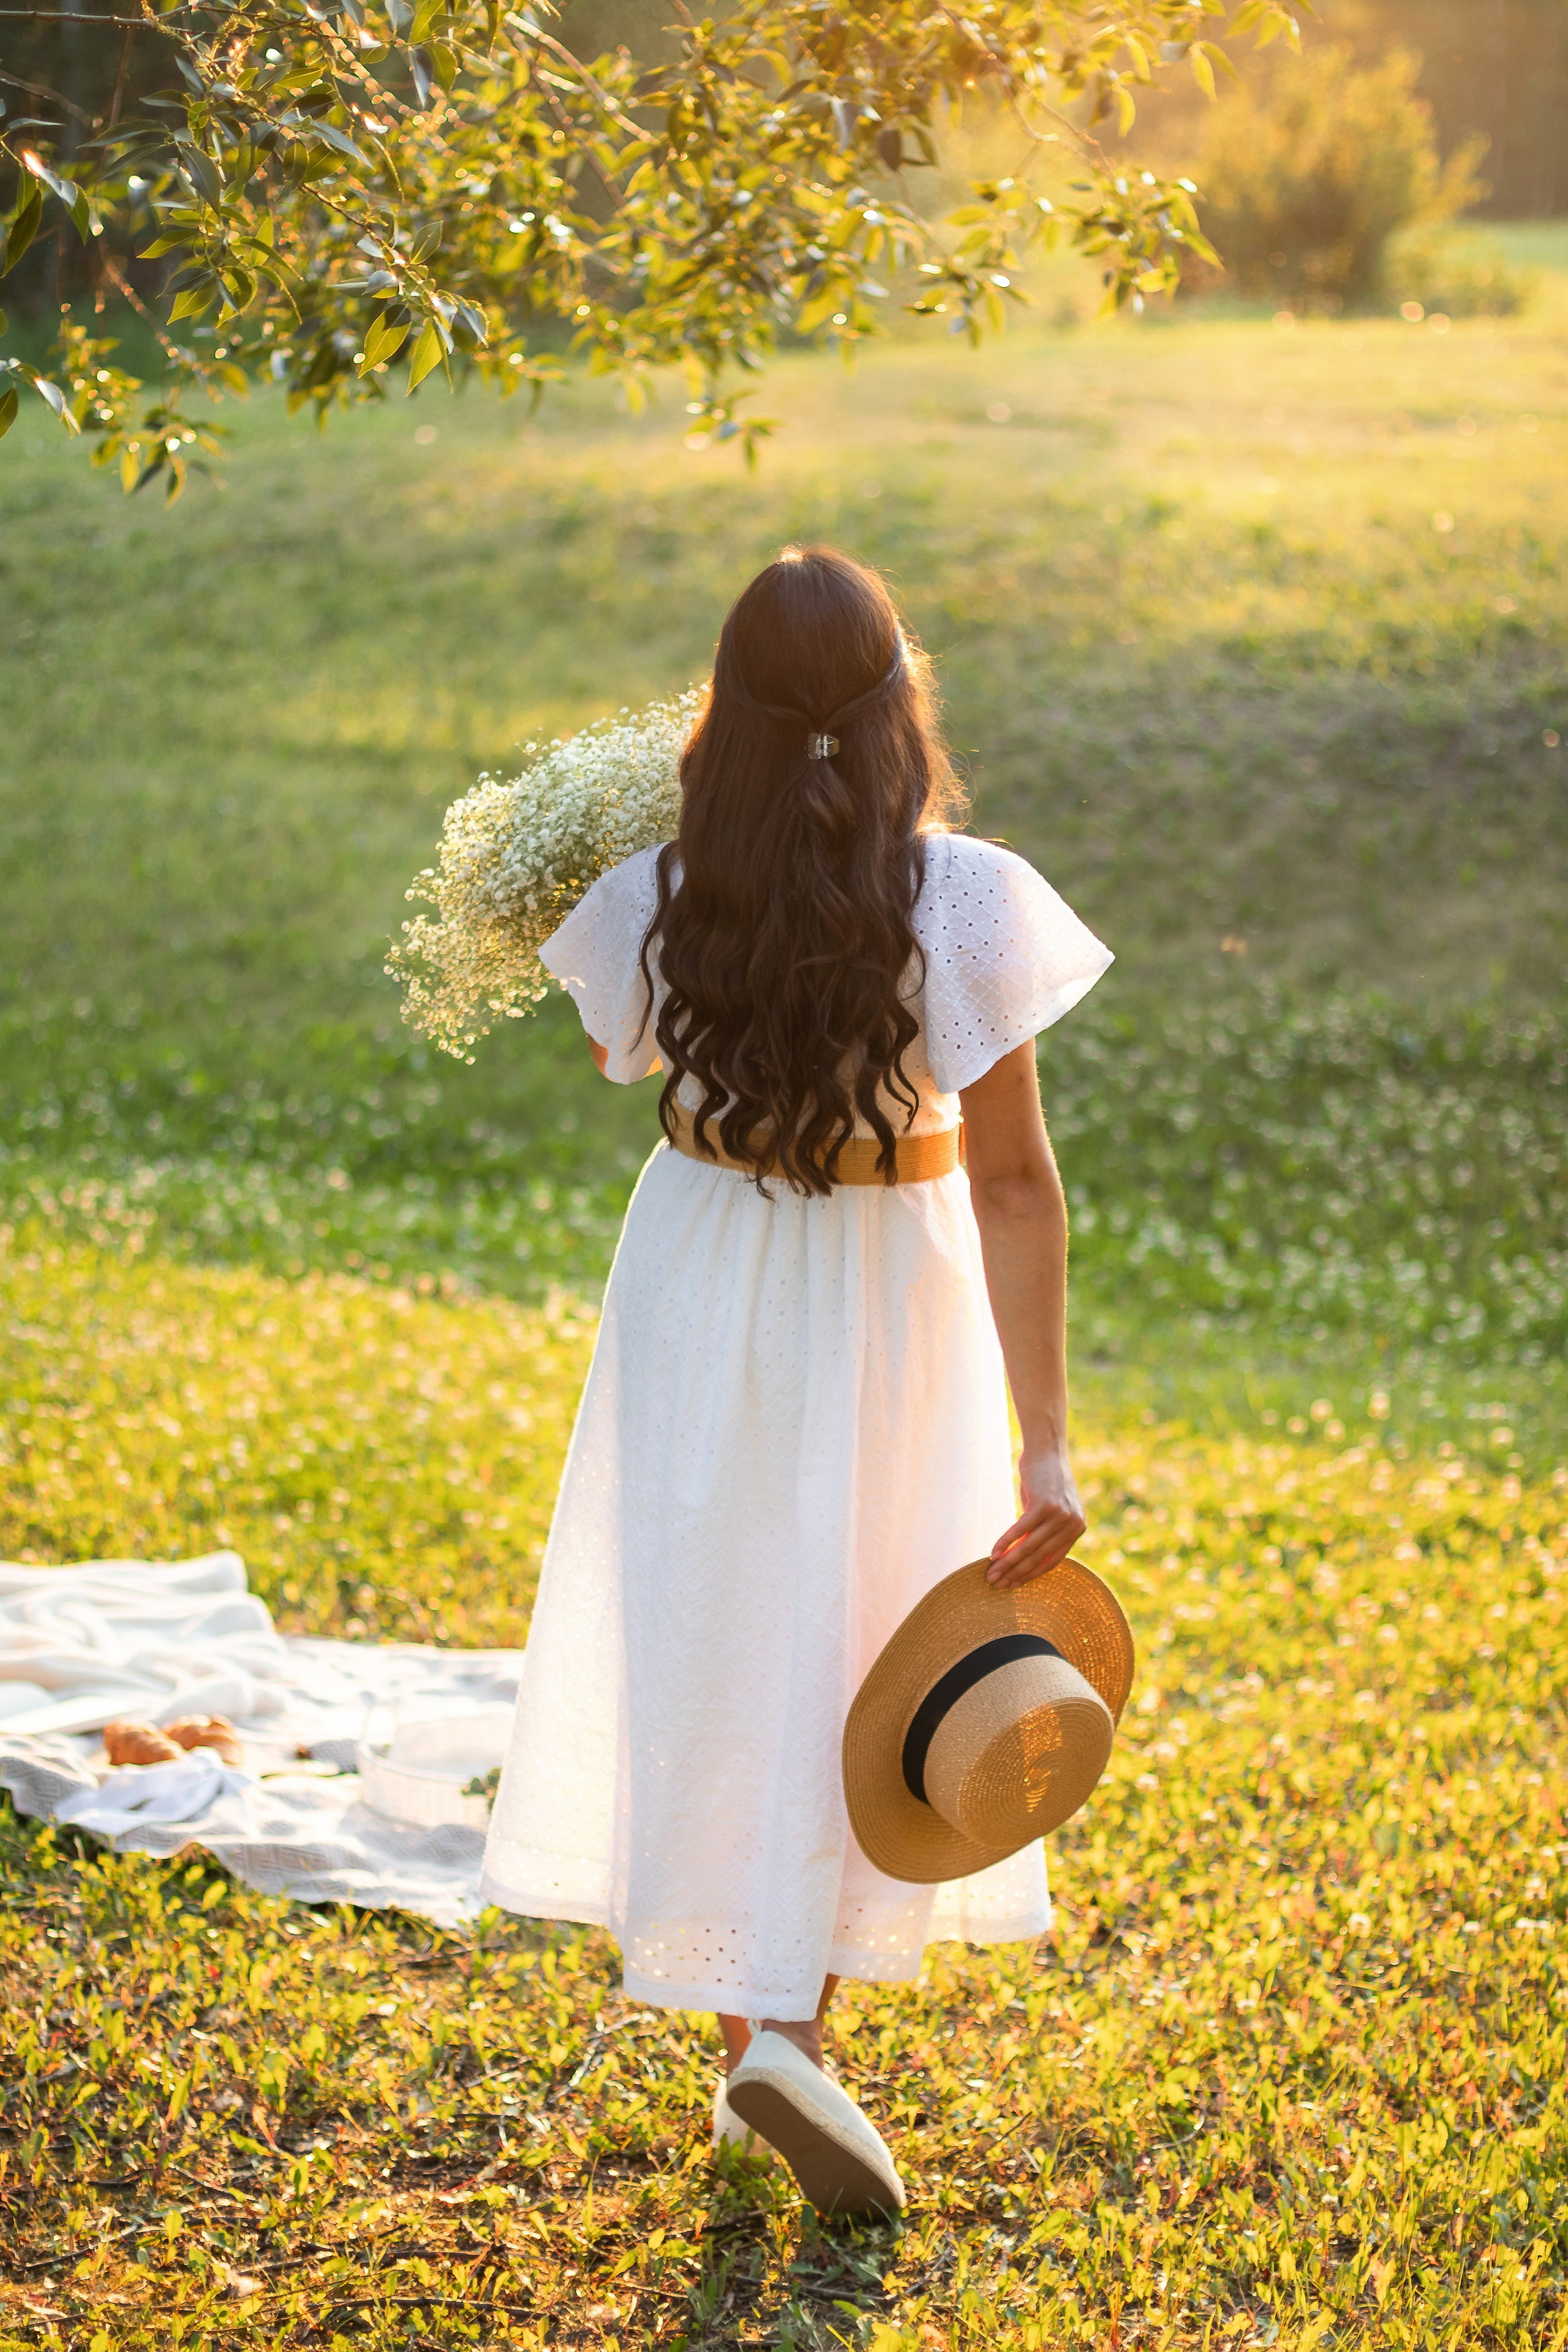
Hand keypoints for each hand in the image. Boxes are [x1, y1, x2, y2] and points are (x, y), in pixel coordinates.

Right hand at [987, 1446, 1086, 1588]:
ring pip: (1029, 1546)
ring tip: (991, 1574)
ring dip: (1007, 1563)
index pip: (1052, 1561)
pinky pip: (1021, 1530)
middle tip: (995, 1583)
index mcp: (1077, 1529)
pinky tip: (993, 1554)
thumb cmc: (1044, 1482)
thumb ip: (1041, 1534)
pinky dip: (1005, 1543)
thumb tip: (1021, 1560)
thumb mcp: (1048, 1511)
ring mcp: (1060, 1515)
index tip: (1012, 1585)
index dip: (1030, 1575)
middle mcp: (1073, 1524)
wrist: (1047, 1451)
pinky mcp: (1045, 1504)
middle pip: (1038, 1556)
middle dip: (1014, 1573)